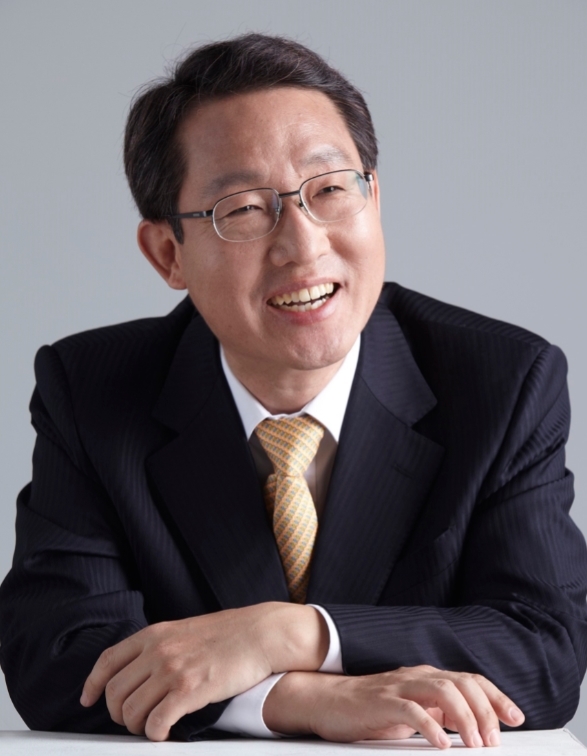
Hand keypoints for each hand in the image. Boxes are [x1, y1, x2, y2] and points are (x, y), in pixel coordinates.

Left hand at [80, 602, 327, 740]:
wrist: (260, 634)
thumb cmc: (229, 634)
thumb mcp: (185, 630)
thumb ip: (161, 645)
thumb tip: (141, 670)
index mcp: (155, 633)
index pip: (109, 660)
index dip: (93, 684)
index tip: (89, 699)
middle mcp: (158, 650)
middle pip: (115, 692)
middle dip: (119, 714)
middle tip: (134, 721)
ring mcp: (172, 669)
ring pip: (131, 711)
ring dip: (138, 727)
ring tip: (153, 727)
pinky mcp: (190, 689)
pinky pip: (156, 722)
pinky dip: (156, 734)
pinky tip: (167, 732)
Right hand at [264, 665, 524, 748]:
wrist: (327, 700)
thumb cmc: (370, 709)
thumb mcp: (412, 710)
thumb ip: (438, 712)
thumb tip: (470, 726)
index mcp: (427, 677)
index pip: (470, 680)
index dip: (496, 697)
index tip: (516, 718)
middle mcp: (417, 676)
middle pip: (462, 683)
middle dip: (485, 711)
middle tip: (494, 741)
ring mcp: (400, 686)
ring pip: (443, 692)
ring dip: (465, 719)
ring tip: (475, 744)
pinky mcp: (382, 702)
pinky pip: (413, 710)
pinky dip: (432, 727)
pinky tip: (442, 744)